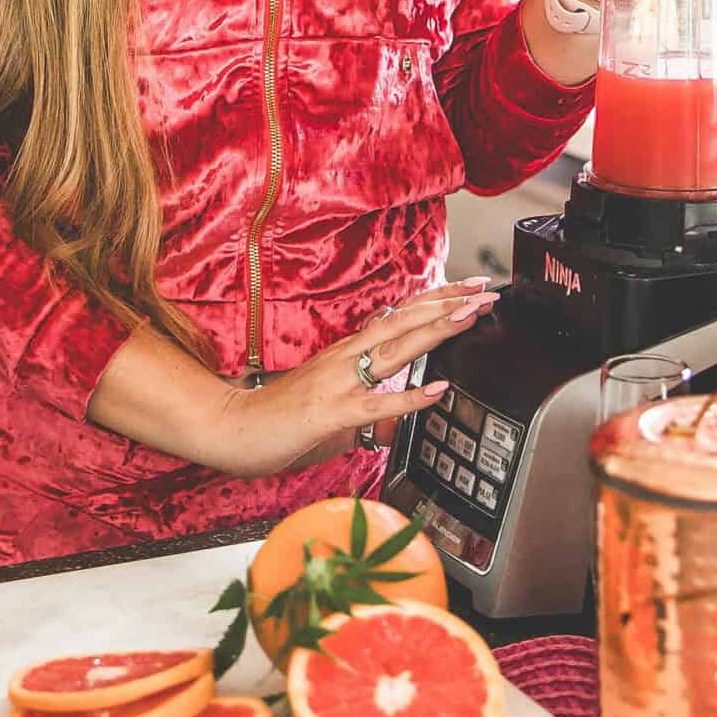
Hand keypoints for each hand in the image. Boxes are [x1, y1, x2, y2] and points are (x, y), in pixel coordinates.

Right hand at [213, 282, 495, 476]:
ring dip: (435, 331)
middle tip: (485, 290)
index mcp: (345, 352)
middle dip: (447, 304)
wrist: (231, 428)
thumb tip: (397, 415)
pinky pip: (376, 402)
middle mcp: (344, 358)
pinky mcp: (331, 412)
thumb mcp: (331, 404)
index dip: (434, 300)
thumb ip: (366, 406)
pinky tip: (437, 390)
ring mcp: (338, 382)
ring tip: (469, 316)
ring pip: (394, 350)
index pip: (396, 317)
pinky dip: (410, 396)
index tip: (467, 288)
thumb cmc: (276, 416)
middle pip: (403, 321)